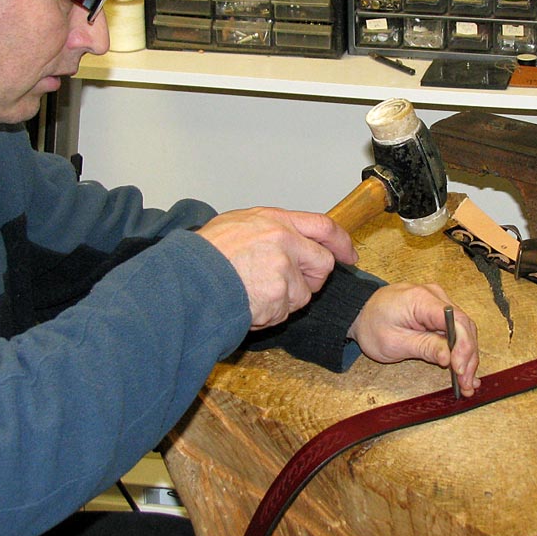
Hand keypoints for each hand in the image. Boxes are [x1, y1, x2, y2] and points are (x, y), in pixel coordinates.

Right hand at [197, 207, 357, 329]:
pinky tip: (246, 304)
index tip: (349, 255)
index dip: (340, 243)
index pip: (323, 226)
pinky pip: (284, 313)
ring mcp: (283, 269)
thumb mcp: (236, 225)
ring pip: (302, 295)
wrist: (187, 280)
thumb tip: (288, 239)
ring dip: (282, 301)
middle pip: (322, 265)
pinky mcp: (279, 295)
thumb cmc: (203, 255)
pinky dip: (268, 315)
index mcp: (275, 220)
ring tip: (251, 293)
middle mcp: (284, 240)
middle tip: (286, 287)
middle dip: (311, 281)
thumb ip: (268, 230)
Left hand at [347, 283, 480, 396]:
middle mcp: (436, 296)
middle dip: (468, 357)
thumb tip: (449, 358)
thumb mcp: (394, 342)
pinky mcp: (438, 312)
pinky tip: (465, 370)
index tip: (459, 370)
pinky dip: (460, 351)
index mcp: (422, 299)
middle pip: (464, 327)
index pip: (456, 320)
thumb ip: (424, 348)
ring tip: (467, 383)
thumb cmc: (372, 325)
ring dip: (467, 357)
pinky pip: (455, 331)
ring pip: (464, 331)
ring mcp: (439, 302)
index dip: (463, 346)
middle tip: (466, 383)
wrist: (360, 312)